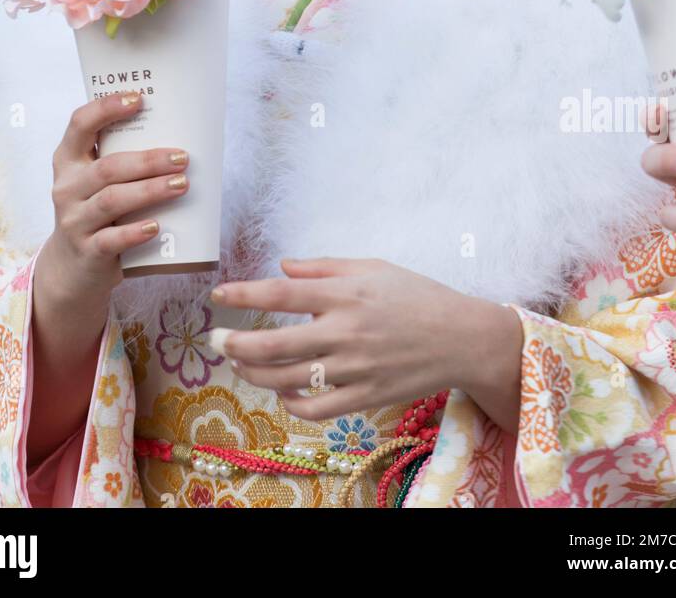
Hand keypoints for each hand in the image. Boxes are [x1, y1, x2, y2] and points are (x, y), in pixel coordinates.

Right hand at [37, 90, 190, 313]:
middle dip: (148, 160)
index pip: (80, 124)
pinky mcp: (86, 250)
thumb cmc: (96, 210)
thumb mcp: (96, 181)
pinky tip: (156, 226)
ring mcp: (74, 220)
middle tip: (182, 157)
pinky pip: (111, 240)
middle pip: (108, 167)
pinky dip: (135, 232)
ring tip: (181, 184)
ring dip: (150, 190)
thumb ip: (120, 159)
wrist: (72, 267)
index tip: (139, 99)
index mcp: (68, 160)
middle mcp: (66, 187)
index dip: (106, 108)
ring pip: (112, 200)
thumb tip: (177, 135)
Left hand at [208, 255, 520, 428]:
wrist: (461, 338)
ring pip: (286, 380)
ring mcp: (354, 369)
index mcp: (345, 294)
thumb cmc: (416, 295)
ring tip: (238, 363)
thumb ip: (324, 268)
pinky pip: (315, 408)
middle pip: (273, 346)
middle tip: (214, 340)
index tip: (218, 295)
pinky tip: (280, 390)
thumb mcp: (373, 267)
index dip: (243, 295)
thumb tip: (283, 268)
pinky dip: (289, 402)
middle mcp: (345, 332)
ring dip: (253, 373)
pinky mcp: (364, 397)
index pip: (280, 296)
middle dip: (234, 344)